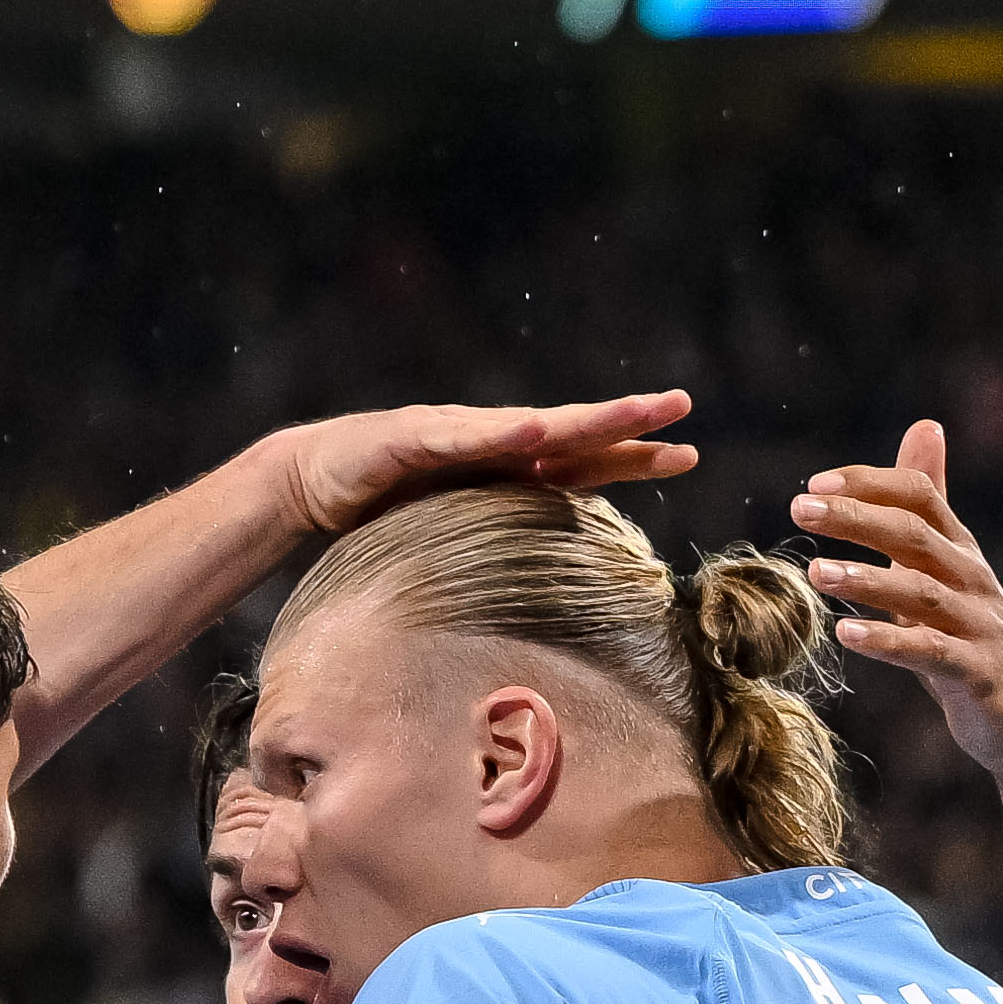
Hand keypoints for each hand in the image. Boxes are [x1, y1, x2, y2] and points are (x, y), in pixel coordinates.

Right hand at [270, 392, 698, 534]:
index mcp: (509, 466)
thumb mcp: (457, 531)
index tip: (688, 455)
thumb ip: (501, 546)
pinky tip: (535, 431)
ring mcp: (455, 435)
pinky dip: (499, 434)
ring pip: (530, 426)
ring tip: (627, 411)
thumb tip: (546, 596)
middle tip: (681, 407)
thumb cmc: (386, 508)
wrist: (314, 477)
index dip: (634, 455)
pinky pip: (462, 439)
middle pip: (572, 431)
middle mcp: (492, 442)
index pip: (584, 459)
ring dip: (581, 418)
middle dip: (627, 419)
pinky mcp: (411, 439)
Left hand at [794, 423, 1002, 802]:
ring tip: (814, 572)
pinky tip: (845, 634)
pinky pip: (929, 652)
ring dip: (865, 579)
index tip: (813, 483)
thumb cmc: (975, 642)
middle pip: (915, 534)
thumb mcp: (948, 570)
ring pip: (920, 591)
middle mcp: (974, 580)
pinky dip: (887, 641)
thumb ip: (928, 508)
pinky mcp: (978, 674)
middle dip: (857, 517)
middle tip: (801, 507)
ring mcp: (979, 626)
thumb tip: (923, 426)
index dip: (870, 484)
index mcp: (962, 553)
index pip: (920, 497)